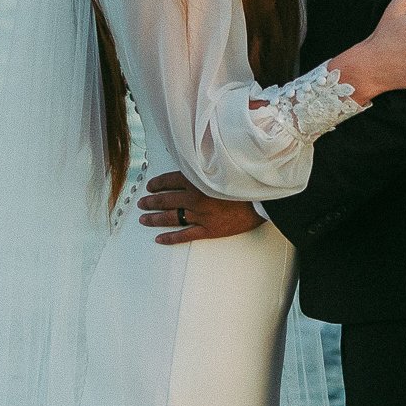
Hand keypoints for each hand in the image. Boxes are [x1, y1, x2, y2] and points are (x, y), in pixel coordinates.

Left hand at [138, 172, 263, 244]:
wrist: (263, 199)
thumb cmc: (244, 183)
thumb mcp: (222, 168)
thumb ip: (204, 168)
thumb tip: (189, 167)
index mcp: (197, 180)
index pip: (169, 180)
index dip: (157, 184)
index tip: (150, 186)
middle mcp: (195, 197)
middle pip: (166, 199)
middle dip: (151, 201)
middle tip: (142, 203)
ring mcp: (201, 215)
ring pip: (171, 217)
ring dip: (155, 218)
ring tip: (144, 219)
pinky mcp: (208, 230)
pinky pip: (184, 235)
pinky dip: (170, 237)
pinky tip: (159, 238)